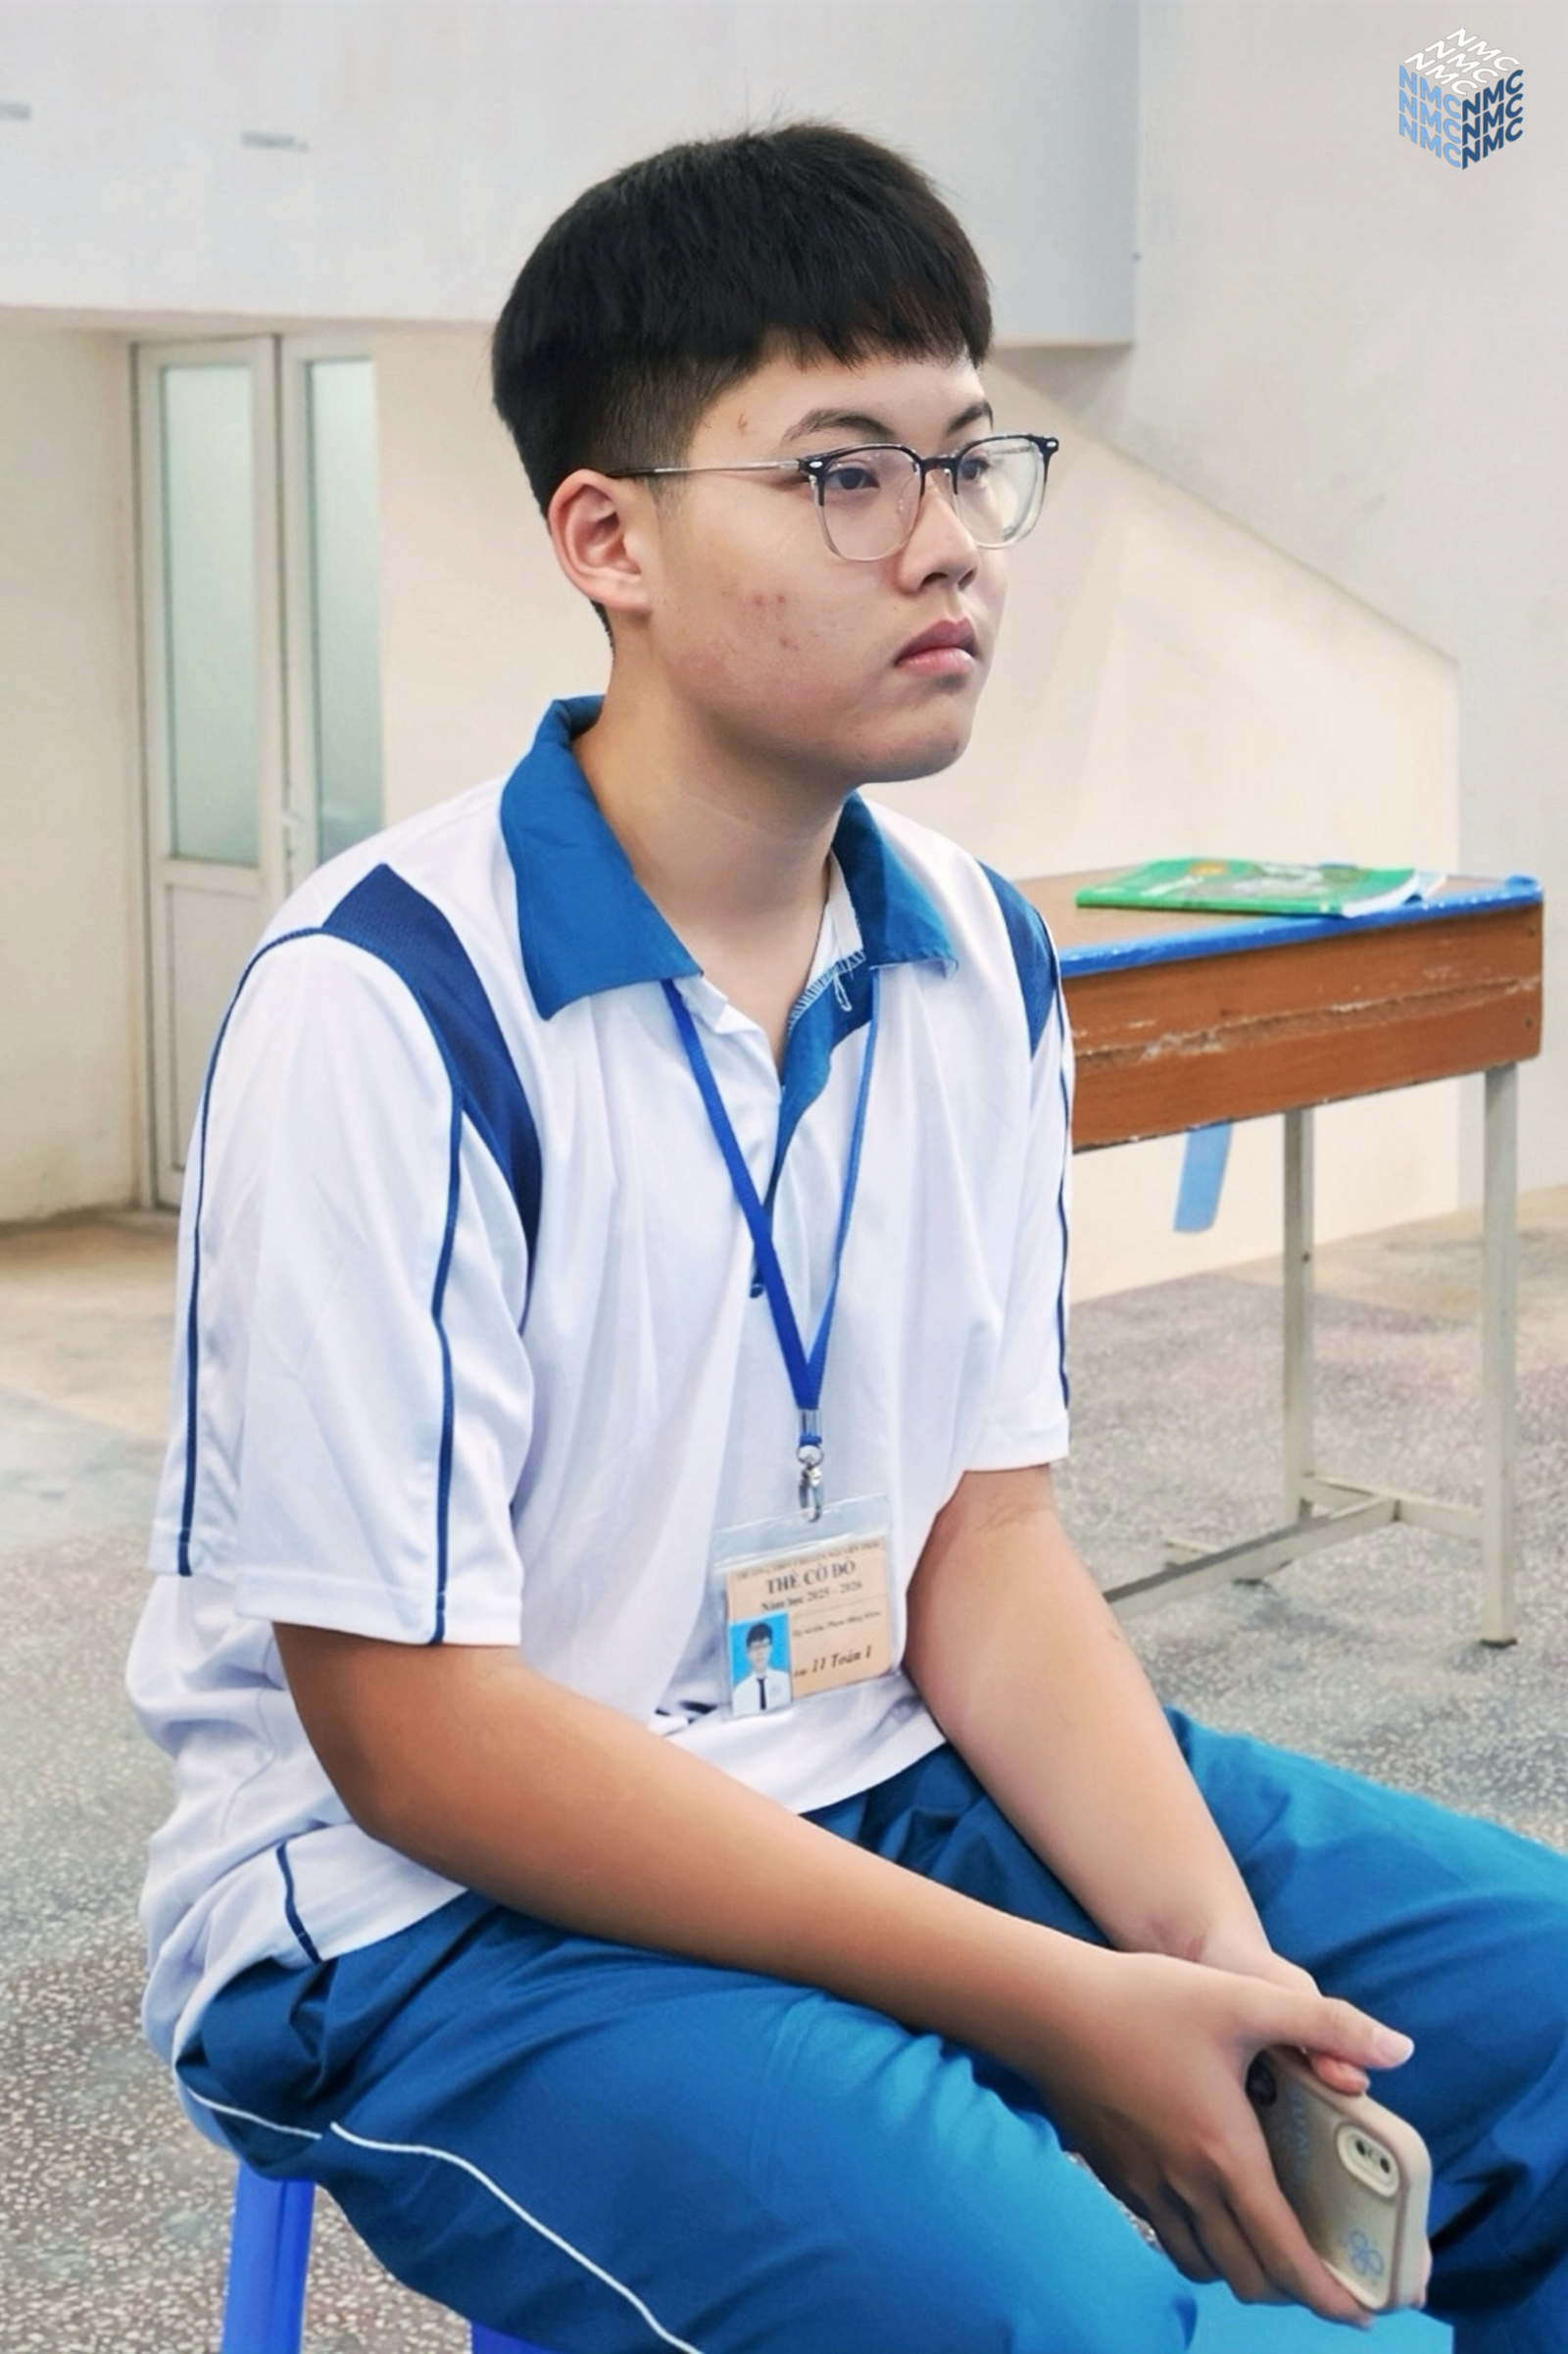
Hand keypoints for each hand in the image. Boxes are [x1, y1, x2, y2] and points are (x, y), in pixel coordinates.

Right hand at [1024, 1946, 1412, 2325]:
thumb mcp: (1245, 1997)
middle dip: (1292, 2290)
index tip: (1363, 2312)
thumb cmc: (1147, 2000)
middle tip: (1323, 2275)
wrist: (1047, 2009)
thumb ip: (1326, 2022)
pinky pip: (1166, 2236)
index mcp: (1227, 2157)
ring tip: (1268, 2245)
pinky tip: (1207, 2204)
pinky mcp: (1116, 2177)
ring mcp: (1146, 2188)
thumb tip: (1400, 2049)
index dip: (1330, 2297)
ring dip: (1243, 2270)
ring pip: (1203, 2266)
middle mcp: (1187, 2188)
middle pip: (1248, 2278)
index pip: (1286, 2257)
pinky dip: (1198, 2242)